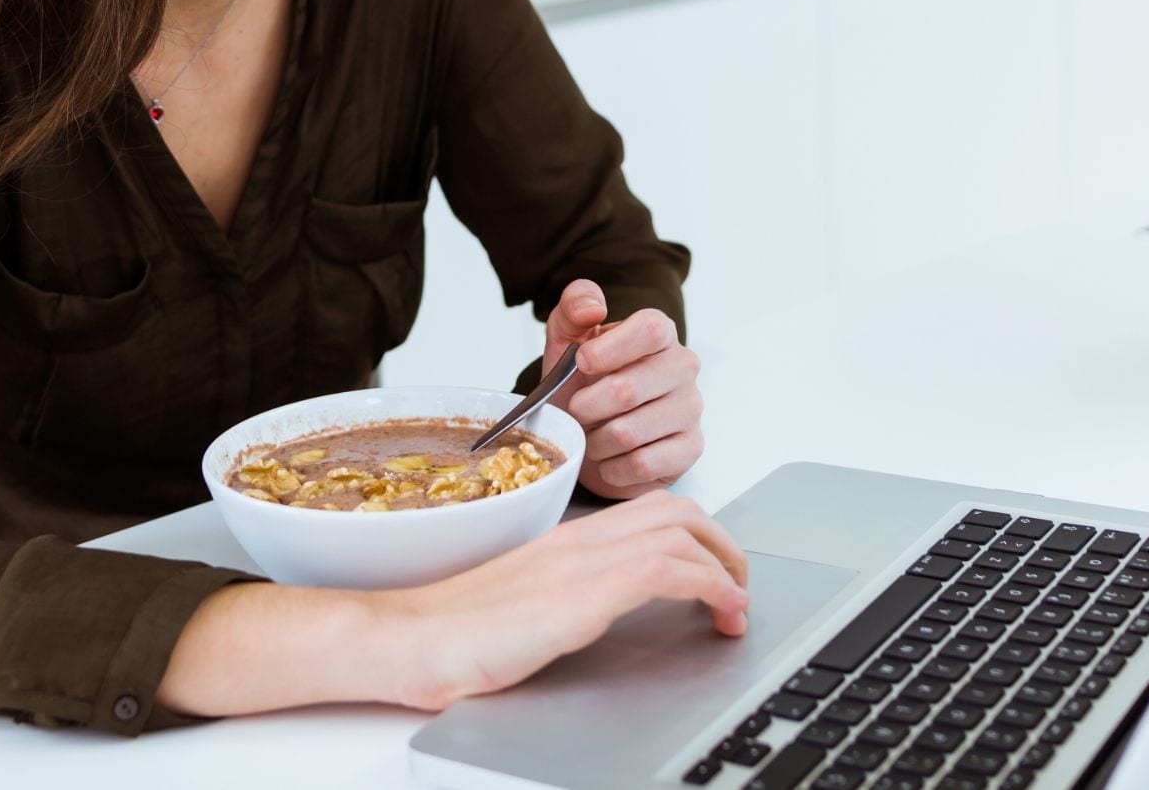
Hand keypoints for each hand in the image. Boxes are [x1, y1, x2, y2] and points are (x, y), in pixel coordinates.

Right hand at [381, 490, 748, 709]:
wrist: (409, 640)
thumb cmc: (453, 633)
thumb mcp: (524, 606)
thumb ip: (563, 597)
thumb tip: (596, 613)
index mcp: (565, 540)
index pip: (648, 510)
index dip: (696, 535)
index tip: (716, 574)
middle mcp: (578, 540)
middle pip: (676, 509)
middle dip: (725, 543)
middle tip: (739, 586)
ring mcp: (582, 563)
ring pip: (681, 529)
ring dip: (727, 565)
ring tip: (738, 605)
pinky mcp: (584, 595)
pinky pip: (667, 568)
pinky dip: (710, 584)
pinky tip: (720, 613)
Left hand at [541, 279, 704, 499]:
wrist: (592, 436)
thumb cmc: (582, 385)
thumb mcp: (566, 341)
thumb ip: (573, 307)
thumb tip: (594, 307)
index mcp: (659, 333)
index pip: (650, 330)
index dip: (608, 350)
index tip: (580, 364)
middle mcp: (683, 366)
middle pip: (628, 389)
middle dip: (586, 406)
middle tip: (576, 411)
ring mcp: (691, 408)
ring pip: (629, 432)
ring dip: (595, 440)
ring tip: (592, 436)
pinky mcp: (691, 448)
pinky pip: (643, 463)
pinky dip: (612, 466)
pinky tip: (609, 459)